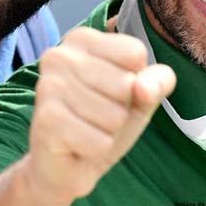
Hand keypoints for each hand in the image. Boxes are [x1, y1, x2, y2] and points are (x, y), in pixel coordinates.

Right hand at [24, 27, 175, 205]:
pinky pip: (100, 141)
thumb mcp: (141, 96)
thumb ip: (158, 81)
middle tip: (98, 116)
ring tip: (88, 129)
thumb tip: (143, 87)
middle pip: (126, 84)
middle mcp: (59, 55)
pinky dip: (98, 150)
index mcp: (81, 39)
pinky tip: (78, 145)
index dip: (136, 81)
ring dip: (108, 131)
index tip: (112, 91)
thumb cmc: (104, 121)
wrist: (68, 165)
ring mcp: (48, 86)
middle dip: (122, 110)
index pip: (135, 52)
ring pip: (114, 115)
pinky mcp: (46, 120)